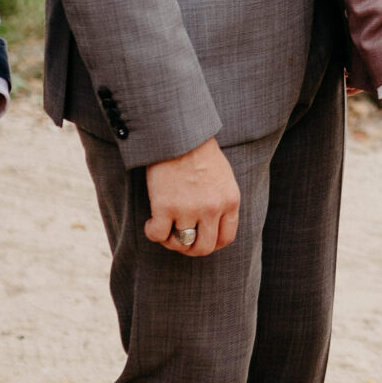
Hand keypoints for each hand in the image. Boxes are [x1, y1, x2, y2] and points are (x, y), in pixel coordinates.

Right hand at [143, 139, 239, 258]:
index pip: (226, 238)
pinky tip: (151, 222)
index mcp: (230, 201)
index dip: (211, 244)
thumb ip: (221, 201)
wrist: (178, 133)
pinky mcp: (165, 207)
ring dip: (170, 240)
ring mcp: (189, 209)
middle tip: (179, 239)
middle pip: (203, 248)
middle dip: (190, 249)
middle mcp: (212, 208)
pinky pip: (158, 235)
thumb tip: (212, 225)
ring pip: (180, 244)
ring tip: (165, 227)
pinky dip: (153, 232)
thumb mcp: (223, 176)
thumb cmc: (198, 151)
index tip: (199, 240)